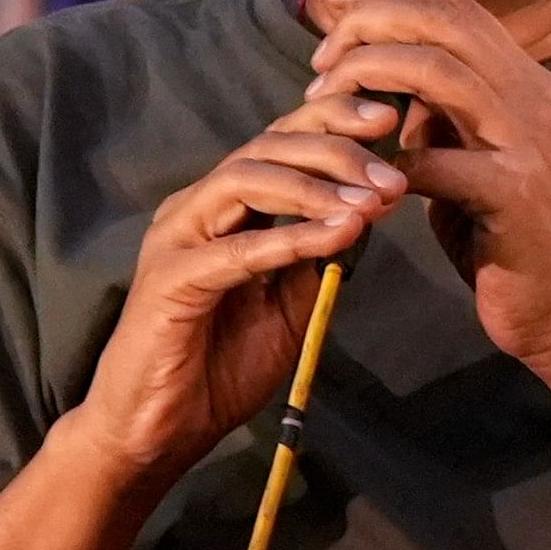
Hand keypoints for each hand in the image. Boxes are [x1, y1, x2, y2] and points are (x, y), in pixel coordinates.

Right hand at [68, 93, 407, 482]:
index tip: (392, 118)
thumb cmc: (218, 367)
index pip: (280, 140)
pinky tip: (338, 235)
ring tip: (371, 203)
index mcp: (224, 206)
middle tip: (391, 174)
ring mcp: (177, 237)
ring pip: (247, 180)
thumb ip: (316, 256)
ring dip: (316, 188)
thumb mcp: (288, 304)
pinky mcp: (168, 278)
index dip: (333, 120)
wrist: (159, 432)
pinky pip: (236, 249)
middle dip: (337, 150)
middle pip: (268, 146)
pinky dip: (291, 238)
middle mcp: (197, 207)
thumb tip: (366, 211)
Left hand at [310, 0, 550, 370]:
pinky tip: (361, 177)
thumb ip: (437, 114)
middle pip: (442, 19)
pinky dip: (386, 162)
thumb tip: (382, 77)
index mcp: (520, 78)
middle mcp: (530, 94)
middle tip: (321, 53)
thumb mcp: (469, 157)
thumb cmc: (506, 234)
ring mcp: (526, 140)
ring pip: (436, 70)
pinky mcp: (512, 193)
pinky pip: (434, 160)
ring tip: (324, 100)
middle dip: (369, 21)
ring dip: (367, 74)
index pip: (452, 2)